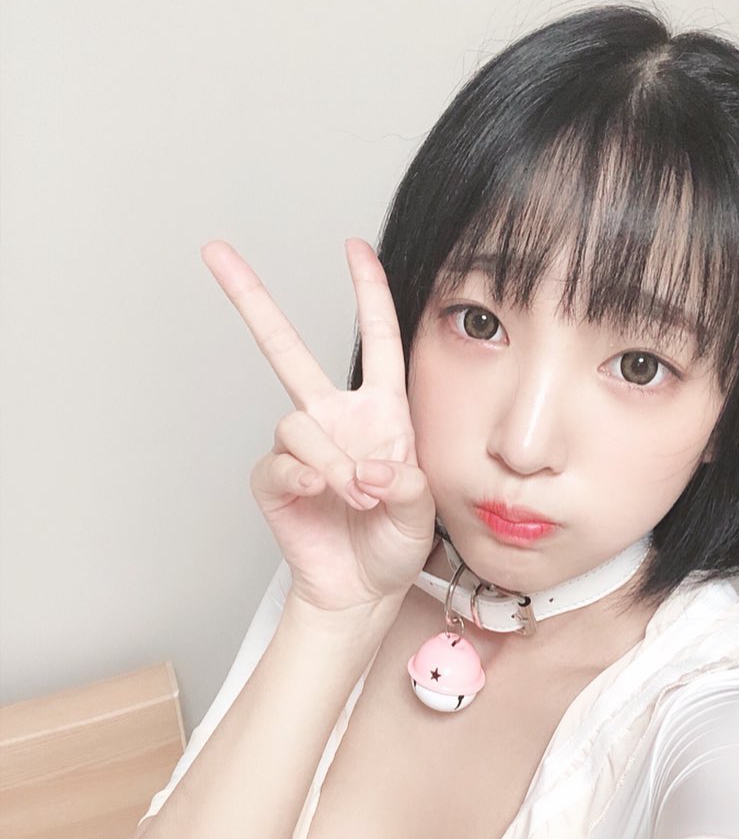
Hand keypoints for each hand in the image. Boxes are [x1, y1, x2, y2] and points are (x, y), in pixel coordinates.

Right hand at [201, 238, 435, 611]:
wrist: (361, 590)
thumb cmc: (393, 546)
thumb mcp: (422, 514)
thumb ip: (409, 486)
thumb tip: (371, 465)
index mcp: (380, 413)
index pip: (377, 341)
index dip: (369, 292)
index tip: (353, 247)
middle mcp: (334, 419)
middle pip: (286, 349)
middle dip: (253, 300)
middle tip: (215, 252)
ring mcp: (301, 448)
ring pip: (297, 425)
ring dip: (330, 462)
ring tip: (356, 496)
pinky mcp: (274, 481)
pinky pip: (278, 464)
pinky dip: (301, 477)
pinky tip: (318, 493)